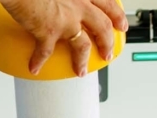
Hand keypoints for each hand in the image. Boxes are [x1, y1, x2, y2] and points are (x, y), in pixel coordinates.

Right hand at [0, 0, 126, 76]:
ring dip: (82, 60)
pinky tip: (35, 67)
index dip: (116, 16)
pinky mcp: (47, 32)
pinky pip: (45, 52)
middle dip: (107, 43)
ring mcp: (65, 20)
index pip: (107, 4)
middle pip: (101, 27)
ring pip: (82, 45)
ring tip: (81, 71)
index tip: (121, 24)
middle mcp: (78, 5)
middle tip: (107, 54)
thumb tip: (57, 0)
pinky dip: (40, 61)